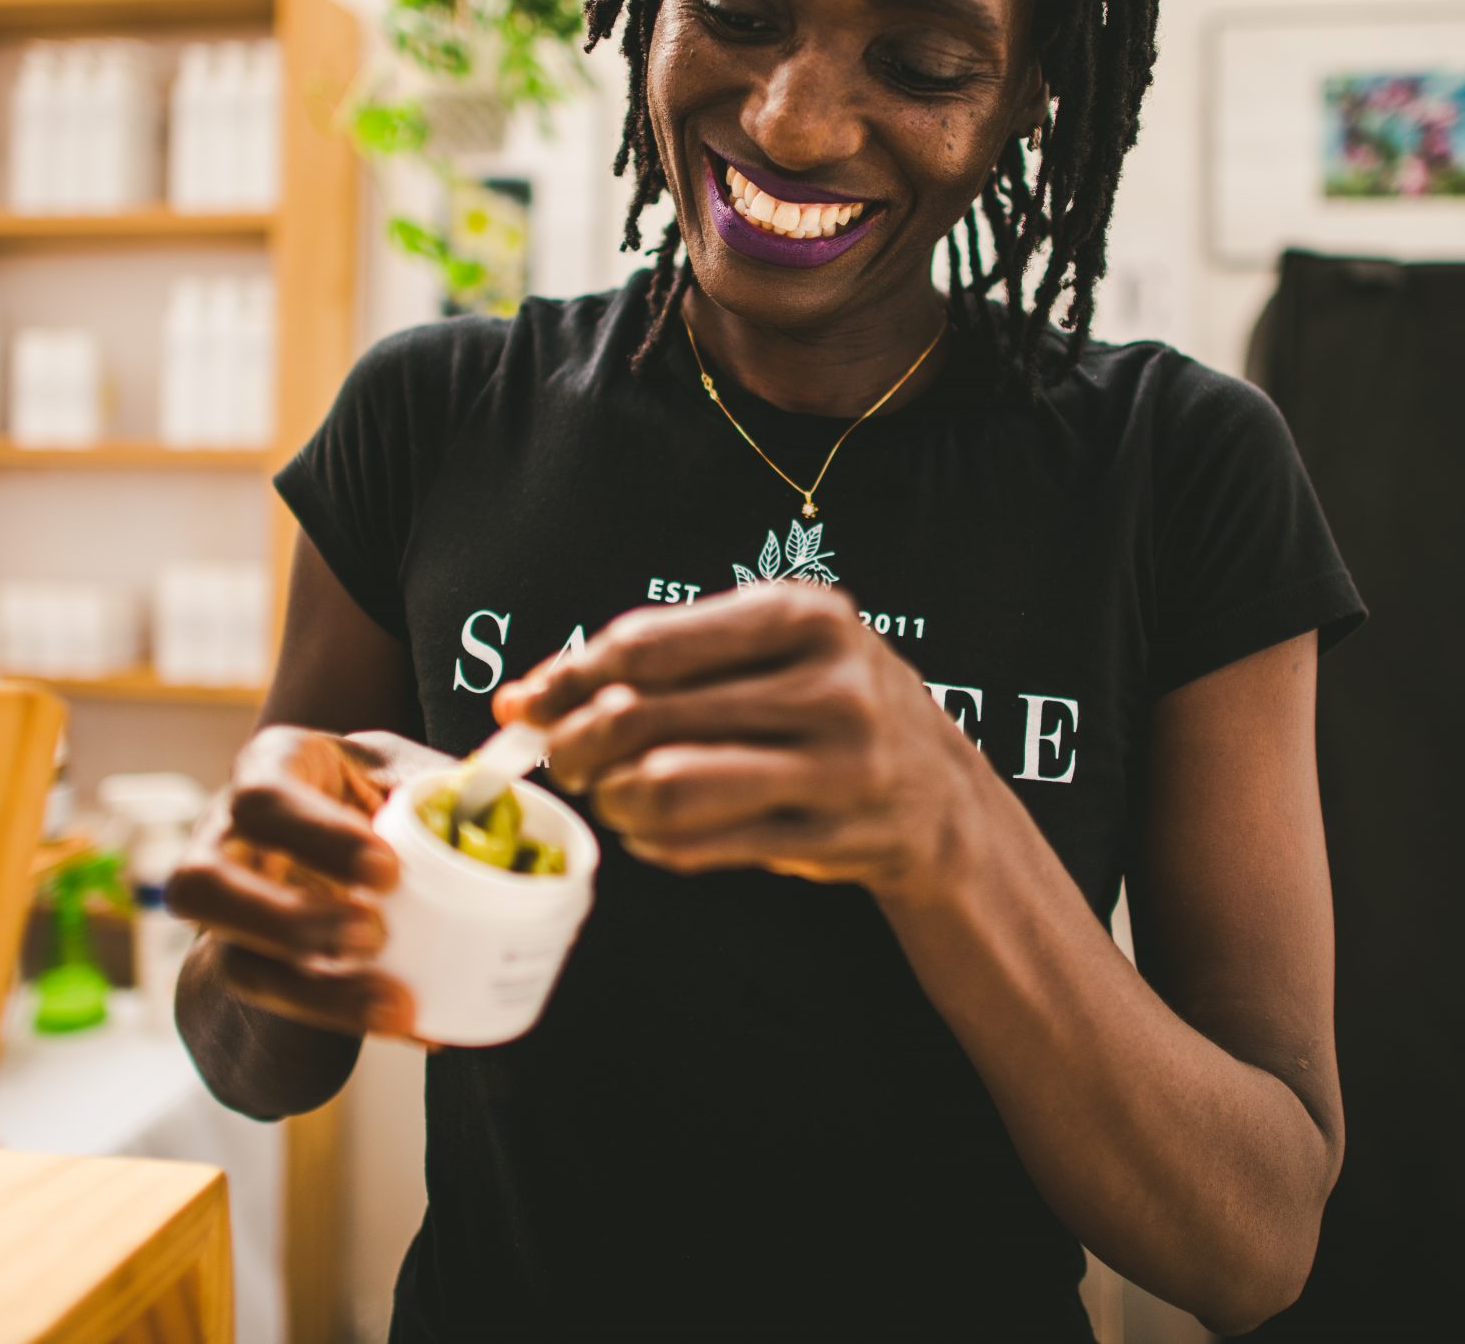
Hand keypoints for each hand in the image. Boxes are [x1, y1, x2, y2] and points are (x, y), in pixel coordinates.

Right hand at [166, 726, 452, 1038]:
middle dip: (286, 920)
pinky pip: (283, 1008)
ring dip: (313, 992)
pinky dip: (350, 1020)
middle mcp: (226, 840)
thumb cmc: (370, 793)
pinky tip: (413, 1025)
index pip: (263, 798)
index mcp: (269, 770)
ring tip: (394, 1004)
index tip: (388, 870)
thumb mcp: (399, 769)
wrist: (327, 845)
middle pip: (203, 886)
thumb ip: (444, 784)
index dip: (317, 837)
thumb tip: (508, 807)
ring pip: (236, 964)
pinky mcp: (249, 967)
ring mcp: (230, 914)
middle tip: (373, 936)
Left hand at [497, 585, 990, 901]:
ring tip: (610, 795)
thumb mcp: (773, 649)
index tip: (530, 704)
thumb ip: (661, 658)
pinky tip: (653, 829)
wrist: (940, 794)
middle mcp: (829, 688)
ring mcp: (836, 768)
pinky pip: (702, 846)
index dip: (568, 679)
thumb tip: (525, 697)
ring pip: (666, 786)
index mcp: (805, 617)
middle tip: (562, 760)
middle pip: (643, 716)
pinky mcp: (828, 840)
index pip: (646, 645)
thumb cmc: (831, 703)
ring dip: (613, 799)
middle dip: (576, 745)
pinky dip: (654, 841)